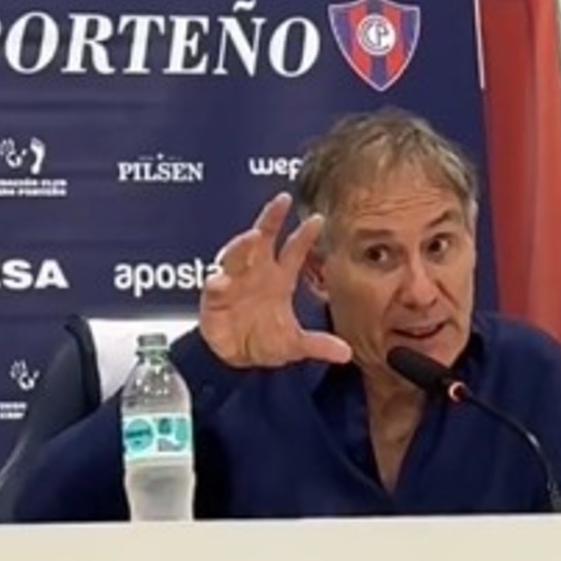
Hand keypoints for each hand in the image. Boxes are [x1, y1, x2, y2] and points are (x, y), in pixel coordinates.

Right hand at [199, 193, 352, 367]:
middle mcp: (256, 273)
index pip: (293, 251)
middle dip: (271, 219)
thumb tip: (346, 353)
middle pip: (262, 239)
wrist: (236, 359)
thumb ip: (317, 345)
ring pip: (236, 255)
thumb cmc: (264, 341)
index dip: (304, 235)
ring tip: (253, 236)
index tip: (318, 219)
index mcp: (278, 278)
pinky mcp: (214, 299)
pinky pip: (213, 287)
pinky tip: (220, 281)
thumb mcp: (294, 345)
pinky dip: (216, 283)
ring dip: (243, 245)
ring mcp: (233, 282)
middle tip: (281, 201)